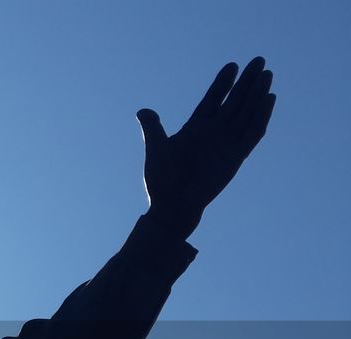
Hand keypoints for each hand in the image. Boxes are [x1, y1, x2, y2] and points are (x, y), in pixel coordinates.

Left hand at [136, 56, 275, 221]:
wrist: (172, 204)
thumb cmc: (161, 179)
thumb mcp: (155, 148)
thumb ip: (153, 128)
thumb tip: (143, 110)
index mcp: (195, 128)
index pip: (213, 99)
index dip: (222, 83)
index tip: (232, 65)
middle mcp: (213, 132)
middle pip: (234, 101)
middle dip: (246, 82)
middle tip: (259, 61)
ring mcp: (226, 143)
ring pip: (246, 113)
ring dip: (256, 94)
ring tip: (266, 74)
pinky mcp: (236, 156)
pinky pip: (252, 133)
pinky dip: (261, 116)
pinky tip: (268, 99)